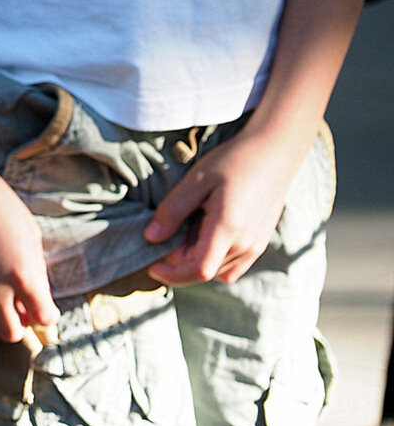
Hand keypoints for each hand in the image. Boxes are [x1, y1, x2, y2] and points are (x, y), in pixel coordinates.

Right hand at [0, 154, 56, 342]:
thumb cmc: (0, 205)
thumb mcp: (30, 234)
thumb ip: (36, 271)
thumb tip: (39, 297)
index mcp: (23, 274)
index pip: (44, 317)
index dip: (47, 314)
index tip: (43, 307)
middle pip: (12, 333)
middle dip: (21, 323)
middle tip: (19, 307)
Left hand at [143, 124, 308, 285]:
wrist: (275, 151)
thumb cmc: (234, 161)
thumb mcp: (196, 180)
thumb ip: (173, 211)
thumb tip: (151, 238)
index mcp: (228, 228)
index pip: (198, 270)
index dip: (171, 274)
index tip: (152, 266)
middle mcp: (246, 244)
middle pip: (204, 271)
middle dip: (181, 259)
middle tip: (179, 225)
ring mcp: (256, 247)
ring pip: (217, 270)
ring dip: (198, 258)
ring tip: (196, 223)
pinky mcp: (260, 244)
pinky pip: (232, 267)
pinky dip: (214, 260)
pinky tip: (208, 233)